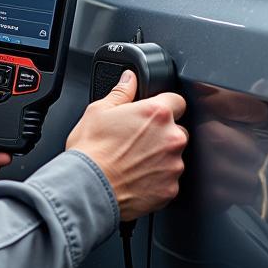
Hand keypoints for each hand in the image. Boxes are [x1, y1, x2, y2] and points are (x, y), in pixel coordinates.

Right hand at [66, 70, 187, 221]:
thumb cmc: (91, 150)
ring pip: (173, 156)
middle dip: (161, 134)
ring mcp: (174, 165)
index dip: (164, 105)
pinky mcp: (171, 189)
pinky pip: (169, 180)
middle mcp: (172, 138)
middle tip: (136, 140)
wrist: (89, 187)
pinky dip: (156, 179)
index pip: (177, 100)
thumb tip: (129, 79)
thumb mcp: (99, 111)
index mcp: (157, 113)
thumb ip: (121, 92)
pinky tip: (136, 177)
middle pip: (177, 130)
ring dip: (160, 157)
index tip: (152, 114)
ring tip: (133, 161)